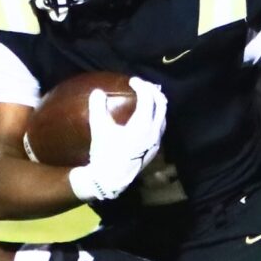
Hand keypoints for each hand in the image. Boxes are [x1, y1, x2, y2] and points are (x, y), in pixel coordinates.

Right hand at [68, 77, 166, 200]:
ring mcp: (156, 141)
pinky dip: (156, 116)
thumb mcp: (99, 128)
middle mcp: (154, 132)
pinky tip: (146, 117)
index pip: (148, 97)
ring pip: (163, 116)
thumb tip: (97, 92)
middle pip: (161, 104)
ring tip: (147, 98)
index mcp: (143, 125)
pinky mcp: (154, 149)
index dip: (141, 85)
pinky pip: (160, 127)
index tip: (132, 81)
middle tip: (142, 85)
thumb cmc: (105, 153)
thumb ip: (98, 107)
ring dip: (157, 104)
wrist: (111, 179)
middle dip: (153, 91)